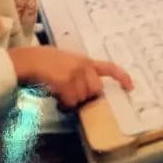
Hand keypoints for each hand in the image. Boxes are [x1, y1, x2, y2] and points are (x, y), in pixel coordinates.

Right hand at [8, 46, 132, 109]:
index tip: (131, 87)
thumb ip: (82, 73)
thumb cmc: (47, 62)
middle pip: (95, 90)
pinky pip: (70, 100)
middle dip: (86, 95)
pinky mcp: (66, 81)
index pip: (110, 68)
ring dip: (72, 100)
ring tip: (61, 92)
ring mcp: (75, 73)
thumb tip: (91, 91)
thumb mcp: (69, 62)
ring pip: (82, 97)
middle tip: (72, 93)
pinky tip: (56, 96)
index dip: (122, 77)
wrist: (31, 60)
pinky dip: (64, 102)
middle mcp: (84, 66)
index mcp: (86, 61)